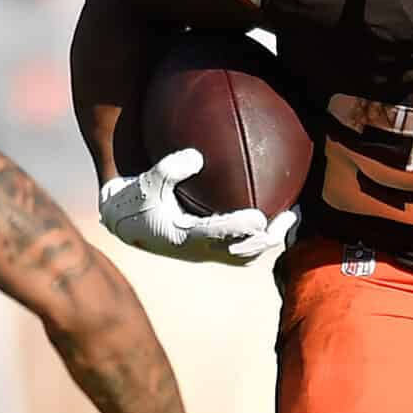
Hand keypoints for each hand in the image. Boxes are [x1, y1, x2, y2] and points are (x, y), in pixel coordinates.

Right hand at [99, 149, 281, 263]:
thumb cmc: (135, 199)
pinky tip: (270, 220)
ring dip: (268, 242)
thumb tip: (197, 156)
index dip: (241, 228)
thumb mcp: (147, 181)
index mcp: (184, 237)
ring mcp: (205, 253)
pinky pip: (239, 250)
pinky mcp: (207, 250)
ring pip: (245, 256)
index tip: (260, 216)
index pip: (218, 235)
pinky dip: (257, 239)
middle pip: (243, 253)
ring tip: (289, 220)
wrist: (122, 222)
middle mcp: (199, 250)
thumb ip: (170, 168)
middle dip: (268, 238)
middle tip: (290, 216)